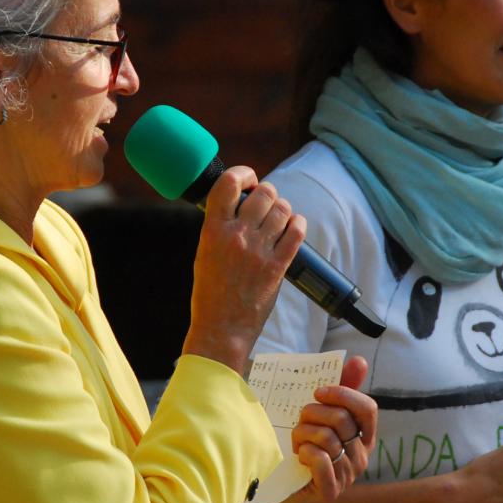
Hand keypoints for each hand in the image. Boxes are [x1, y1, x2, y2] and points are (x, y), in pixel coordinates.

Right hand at [182, 167, 304, 373]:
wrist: (220, 329)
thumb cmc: (210, 294)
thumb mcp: (205, 253)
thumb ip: (220, 228)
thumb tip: (240, 206)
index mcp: (212, 230)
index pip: (228, 184)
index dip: (243, 174)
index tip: (248, 180)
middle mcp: (236, 236)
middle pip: (264, 193)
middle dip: (269, 193)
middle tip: (266, 203)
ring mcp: (258, 251)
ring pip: (282, 209)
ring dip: (284, 209)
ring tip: (279, 218)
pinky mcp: (277, 267)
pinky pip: (295, 232)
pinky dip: (298, 224)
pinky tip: (294, 226)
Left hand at [244, 356, 376, 502]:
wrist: (274, 484)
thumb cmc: (299, 443)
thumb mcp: (317, 414)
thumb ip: (339, 388)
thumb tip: (359, 361)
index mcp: (363, 436)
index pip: (367, 408)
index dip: (343, 394)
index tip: (317, 392)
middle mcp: (360, 457)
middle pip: (342, 419)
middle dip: (312, 413)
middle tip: (299, 421)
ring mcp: (347, 476)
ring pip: (326, 437)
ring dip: (302, 434)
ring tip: (295, 441)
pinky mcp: (331, 491)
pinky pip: (320, 459)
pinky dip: (304, 452)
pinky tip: (298, 456)